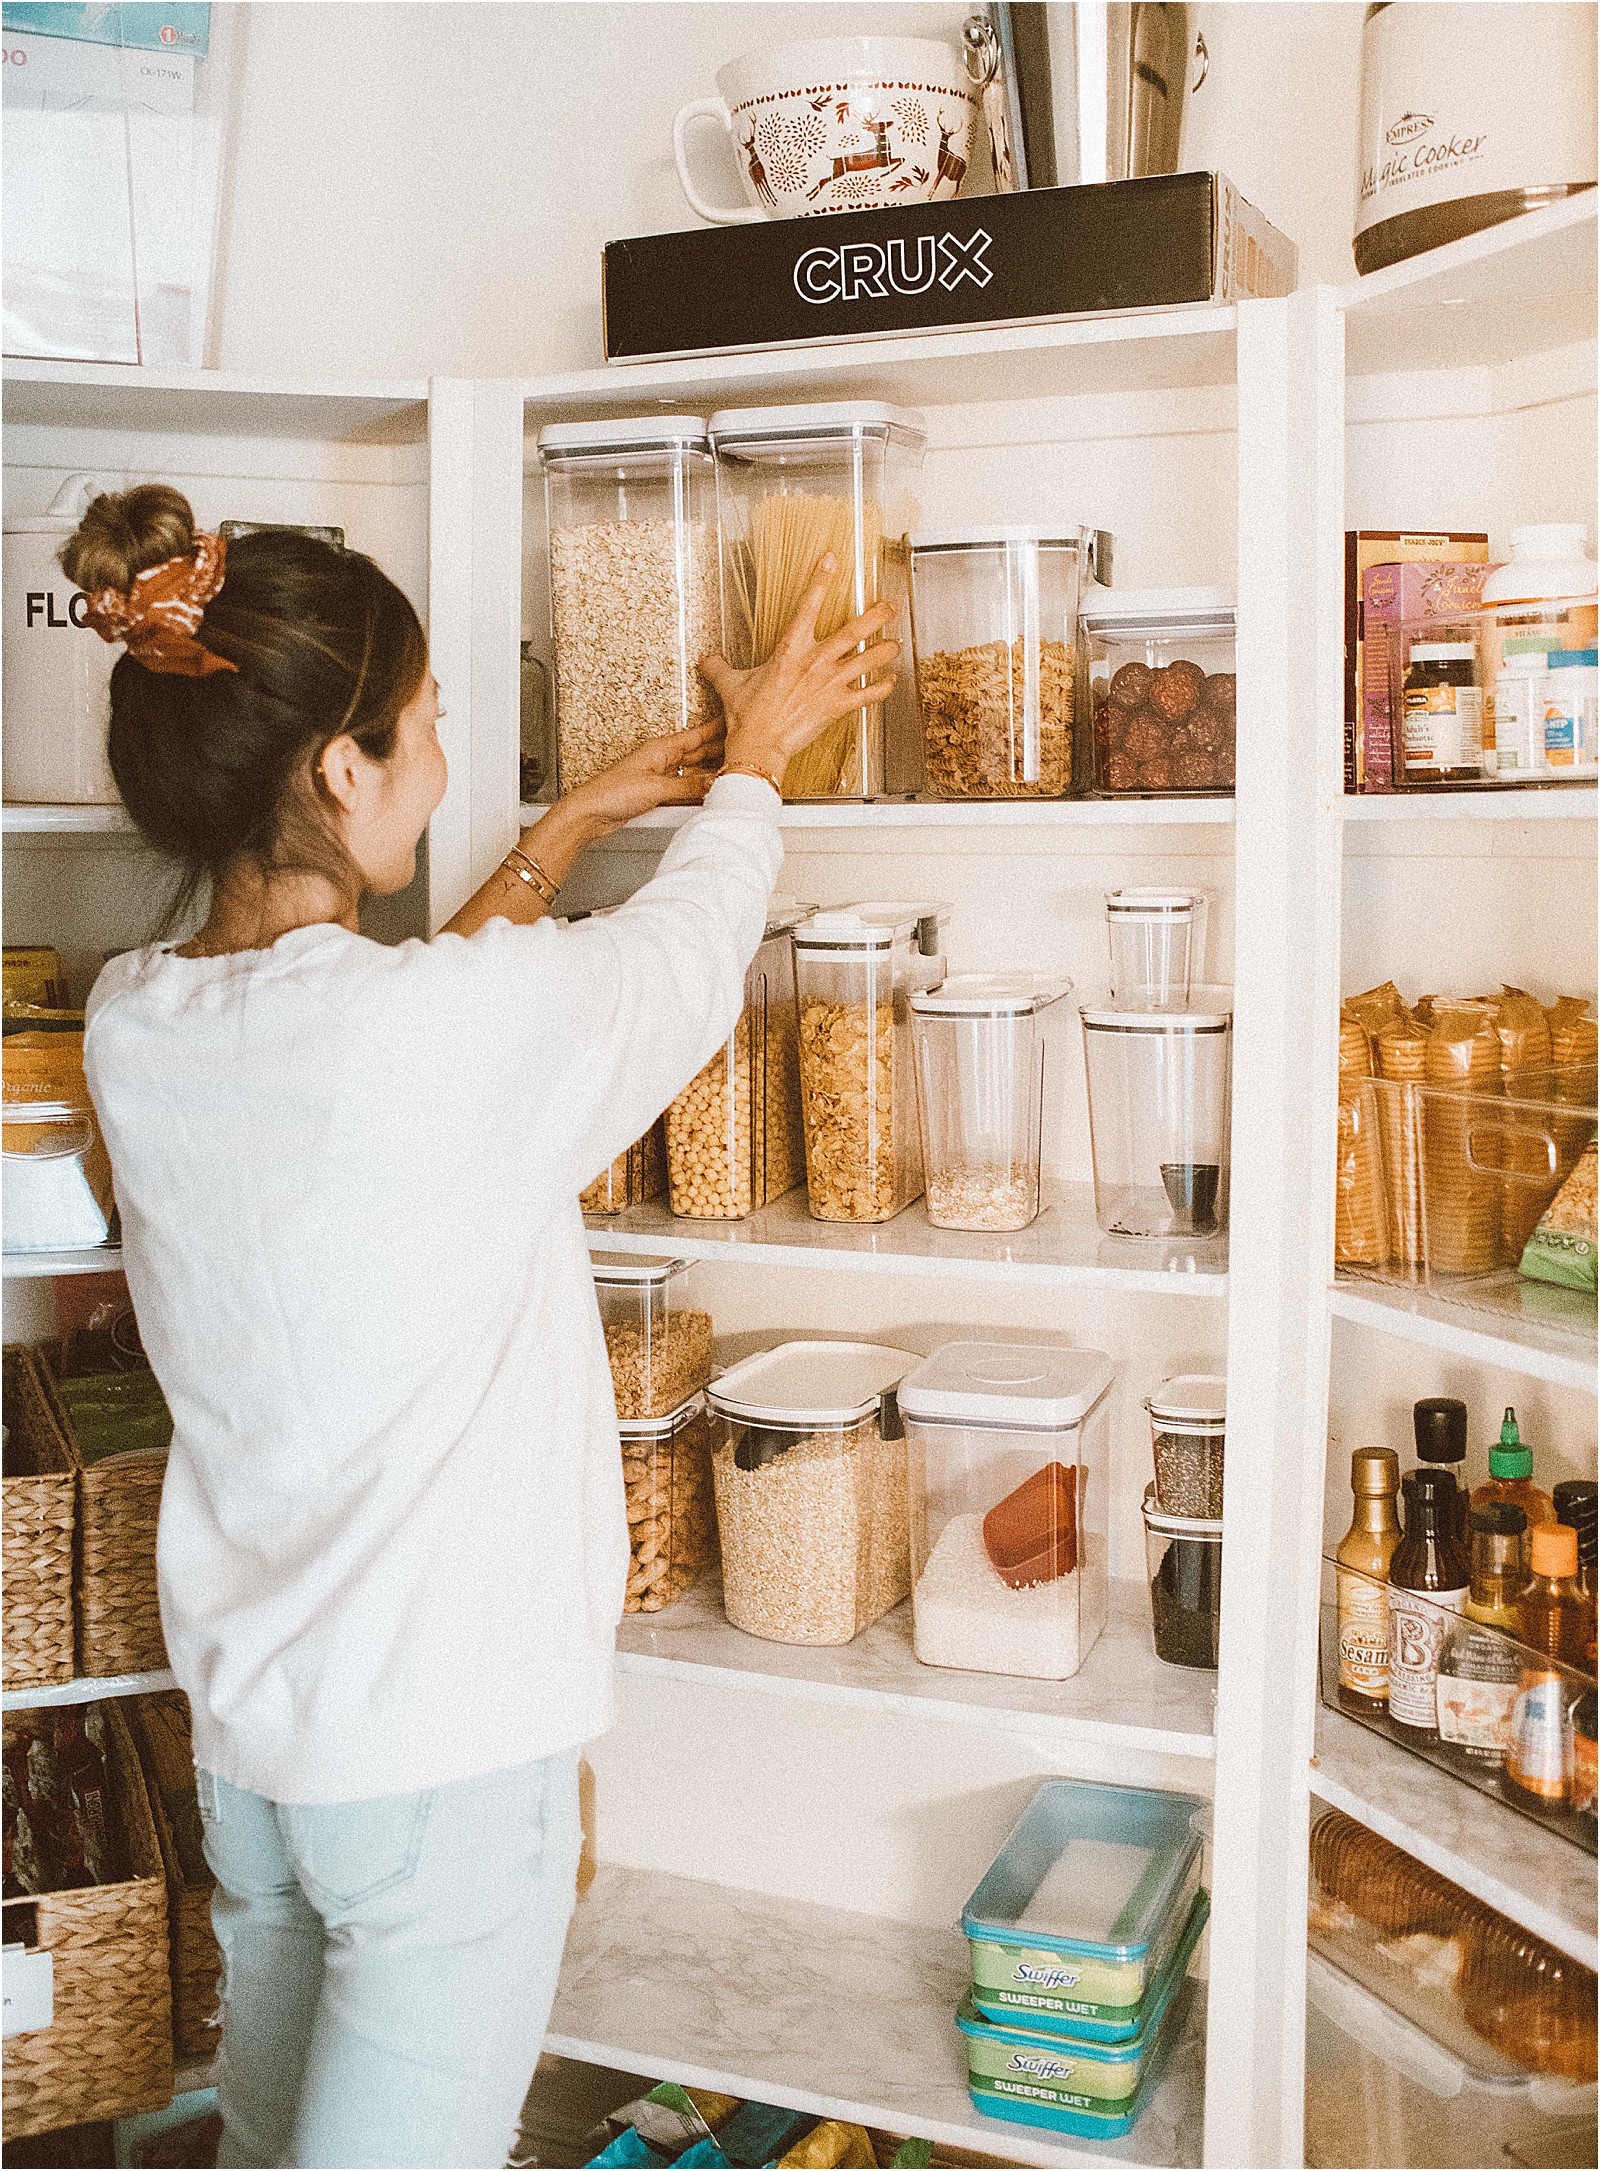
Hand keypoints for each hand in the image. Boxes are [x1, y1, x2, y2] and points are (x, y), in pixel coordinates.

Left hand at [541, 721, 725, 853]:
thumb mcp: (657, 788)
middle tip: (744, 750)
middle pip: (698, 754)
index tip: (735, 720)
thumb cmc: (612, 792)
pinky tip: (709, 796)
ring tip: (733, 775)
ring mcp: (660, 777)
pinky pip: (684, 791)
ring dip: (710, 775)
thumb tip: (714, 785)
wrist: (591, 814)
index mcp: (661, 748)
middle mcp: (662, 760)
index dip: (717, 728)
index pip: (696, 735)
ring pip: (693, 773)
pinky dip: (697, 793)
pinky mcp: (656, 794)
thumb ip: (689, 788)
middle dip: (720, 752)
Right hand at [700, 555, 899, 785]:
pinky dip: (882, 688)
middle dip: (878, 616)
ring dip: (887, 650)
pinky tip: (890, 682)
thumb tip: (708, 660)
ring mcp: (830, 684)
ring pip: (869, 660)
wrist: (760, 746)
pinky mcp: (838, 707)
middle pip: (856, 631)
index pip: (808, 604)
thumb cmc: (747, 716)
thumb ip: (719, 667)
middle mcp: (816, 662)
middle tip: (892, 605)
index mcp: (790, 649)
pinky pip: (868, 695)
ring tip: (896, 643)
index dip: (820, 578)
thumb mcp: (729, 685)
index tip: (832, 559)